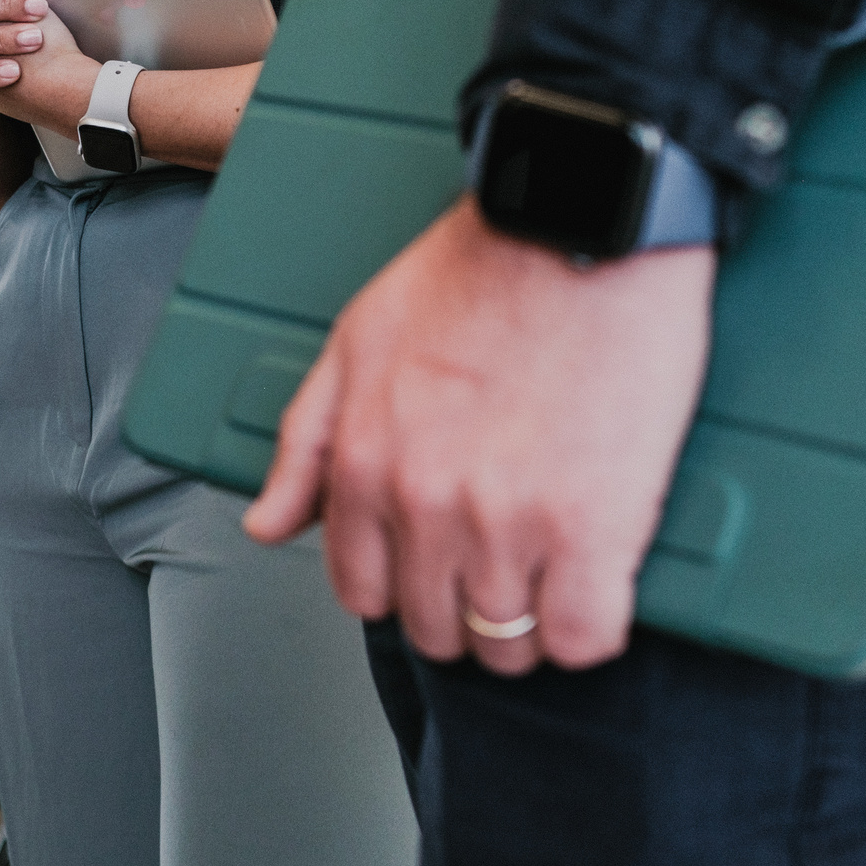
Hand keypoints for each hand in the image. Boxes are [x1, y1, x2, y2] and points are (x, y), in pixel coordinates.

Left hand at [243, 196, 714, 676]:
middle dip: (465, 612)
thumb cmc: (480, 266)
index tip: (436, 571)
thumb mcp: (357, 339)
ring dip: (529, 628)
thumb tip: (269, 522)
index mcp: (366, 462)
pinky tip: (596, 589)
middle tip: (500, 573)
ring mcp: (509, 523)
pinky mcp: (593, 526)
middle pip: (437, 628)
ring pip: (508, 645)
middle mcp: (426, 503)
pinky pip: (585, 637)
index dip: (402, 590)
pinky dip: (590, 629)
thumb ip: (307, 442)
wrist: (579, 220)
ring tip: (553, 579)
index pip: (362, 589)